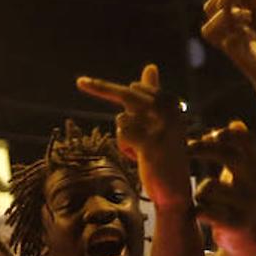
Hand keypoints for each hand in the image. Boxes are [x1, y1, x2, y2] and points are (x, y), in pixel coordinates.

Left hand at [77, 64, 189, 206]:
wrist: (175, 189)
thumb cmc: (165, 153)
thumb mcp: (158, 122)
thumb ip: (152, 95)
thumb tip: (150, 66)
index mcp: (172, 102)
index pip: (136, 89)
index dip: (119, 100)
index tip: (98, 91)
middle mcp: (170, 110)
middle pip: (127, 94)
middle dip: (99, 87)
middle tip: (80, 82)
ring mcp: (162, 126)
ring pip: (122, 120)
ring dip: (124, 137)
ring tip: (141, 150)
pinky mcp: (152, 142)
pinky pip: (123, 134)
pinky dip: (124, 147)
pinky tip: (139, 157)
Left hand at [189, 120, 255, 254]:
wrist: (245, 240)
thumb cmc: (236, 200)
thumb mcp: (240, 174)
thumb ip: (236, 150)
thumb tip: (236, 123)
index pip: (248, 140)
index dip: (227, 134)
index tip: (209, 134)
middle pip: (229, 156)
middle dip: (204, 148)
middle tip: (188, 149)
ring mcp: (250, 204)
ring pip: (209, 186)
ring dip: (200, 193)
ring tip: (204, 201)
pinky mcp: (239, 224)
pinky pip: (206, 210)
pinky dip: (198, 211)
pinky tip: (201, 215)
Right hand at [201, 0, 255, 89]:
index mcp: (234, 23)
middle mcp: (229, 33)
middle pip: (212, 9)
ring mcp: (234, 47)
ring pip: (210, 30)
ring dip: (226, 16)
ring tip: (247, 14)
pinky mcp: (244, 59)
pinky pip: (231, 44)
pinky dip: (240, 33)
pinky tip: (253, 33)